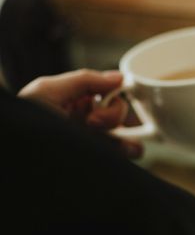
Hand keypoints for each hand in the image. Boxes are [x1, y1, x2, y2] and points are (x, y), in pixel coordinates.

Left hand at [19, 69, 141, 157]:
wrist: (24, 155)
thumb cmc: (26, 121)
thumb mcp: (48, 90)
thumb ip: (85, 80)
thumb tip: (119, 77)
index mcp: (75, 100)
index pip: (108, 91)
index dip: (115, 91)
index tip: (113, 95)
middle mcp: (87, 120)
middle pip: (119, 111)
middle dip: (112, 115)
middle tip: (92, 123)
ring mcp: (94, 141)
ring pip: (127, 133)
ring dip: (125, 134)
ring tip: (106, 138)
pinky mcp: (99, 157)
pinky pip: (124, 153)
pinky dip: (131, 149)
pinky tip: (125, 148)